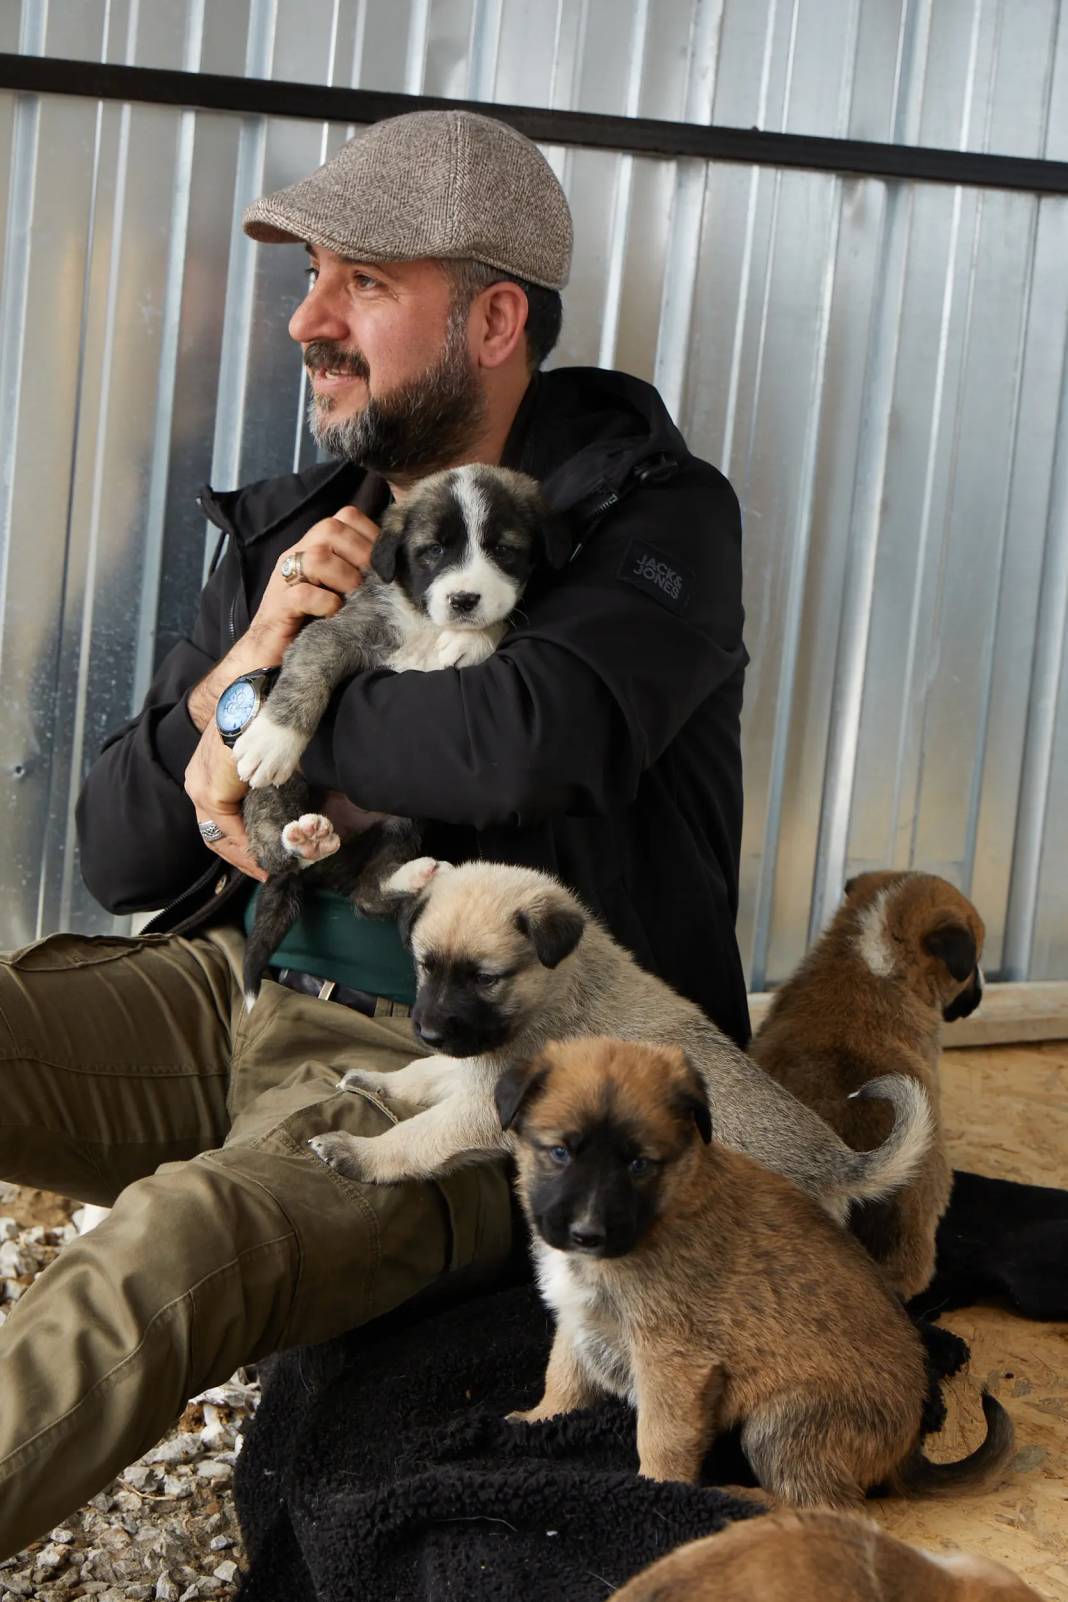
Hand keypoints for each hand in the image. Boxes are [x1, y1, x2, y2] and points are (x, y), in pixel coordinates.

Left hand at [184, 723, 266, 881]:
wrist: (251, 704)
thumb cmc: (257, 725)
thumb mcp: (254, 760)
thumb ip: (258, 783)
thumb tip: (274, 799)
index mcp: (204, 776)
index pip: (215, 820)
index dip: (235, 842)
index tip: (256, 856)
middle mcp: (196, 785)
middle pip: (212, 833)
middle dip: (238, 856)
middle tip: (260, 870)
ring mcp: (200, 790)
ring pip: (218, 836)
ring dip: (242, 855)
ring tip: (264, 868)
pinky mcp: (212, 794)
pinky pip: (228, 830)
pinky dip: (245, 845)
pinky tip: (262, 854)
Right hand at [246, 505, 379, 661]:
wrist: (267, 653)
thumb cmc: (308, 620)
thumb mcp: (336, 588)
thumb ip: (356, 570)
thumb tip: (395, 564)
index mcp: (312, 546)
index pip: (344, 516)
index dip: (370, 533)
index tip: (384, 560)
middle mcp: (296, 555)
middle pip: (330, 529)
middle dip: (361, 553)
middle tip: (373, 581)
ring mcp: (284, 579)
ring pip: (317, 557)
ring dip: (345, 577)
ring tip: (353, 598)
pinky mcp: (279, 607)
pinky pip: (303, 594)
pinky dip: (325, 603)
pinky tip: (334, 614)